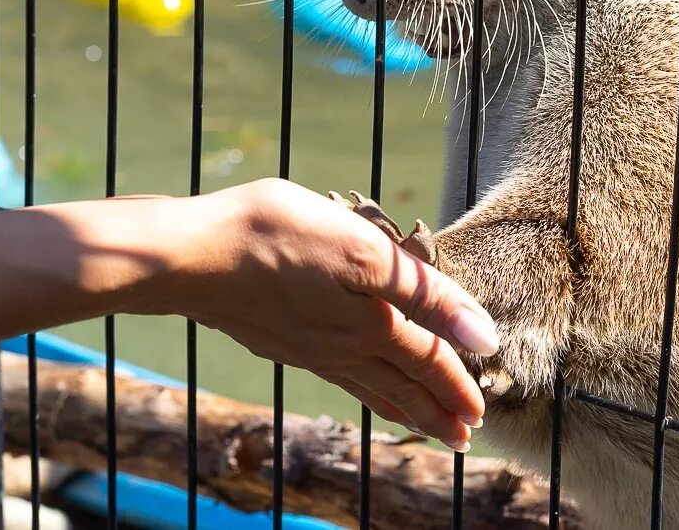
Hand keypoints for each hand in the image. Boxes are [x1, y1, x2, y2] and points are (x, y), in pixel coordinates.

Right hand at [160, 178, 497, 450]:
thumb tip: (483, 338)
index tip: (480, 414)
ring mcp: (307, 347)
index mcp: (371, 323)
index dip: (458, 385)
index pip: (428, 361)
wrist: (195, 256)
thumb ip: (427, 295)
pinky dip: (358, 387)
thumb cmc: (281, 239)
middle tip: (461, 439)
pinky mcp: (277, 339)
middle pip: (400, 385)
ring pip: (366, 384)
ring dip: (400, 405)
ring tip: (419, 424)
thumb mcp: (367, 252)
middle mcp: (342, 345)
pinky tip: (350, 380)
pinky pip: (333, 374)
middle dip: (435, 412)